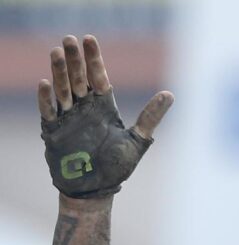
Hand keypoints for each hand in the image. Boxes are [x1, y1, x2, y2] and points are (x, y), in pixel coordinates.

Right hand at [38, 35, 173, 198]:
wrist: (96, 189)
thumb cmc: (118, 167)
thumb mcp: (138, 140)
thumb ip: (151, 117)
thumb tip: (170, 94)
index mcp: (104, 107)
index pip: (98, 77)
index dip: (94, 59)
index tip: (89, 39)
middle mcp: (85, 108)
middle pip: (78, 78)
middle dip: (74, 60)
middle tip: (70, 39)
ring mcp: (68, 118)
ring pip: (63, 90)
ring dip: (59, 72)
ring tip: (57, 52)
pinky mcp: (54, 131)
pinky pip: (48, 111)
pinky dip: (47, 99)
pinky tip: (46, 83)